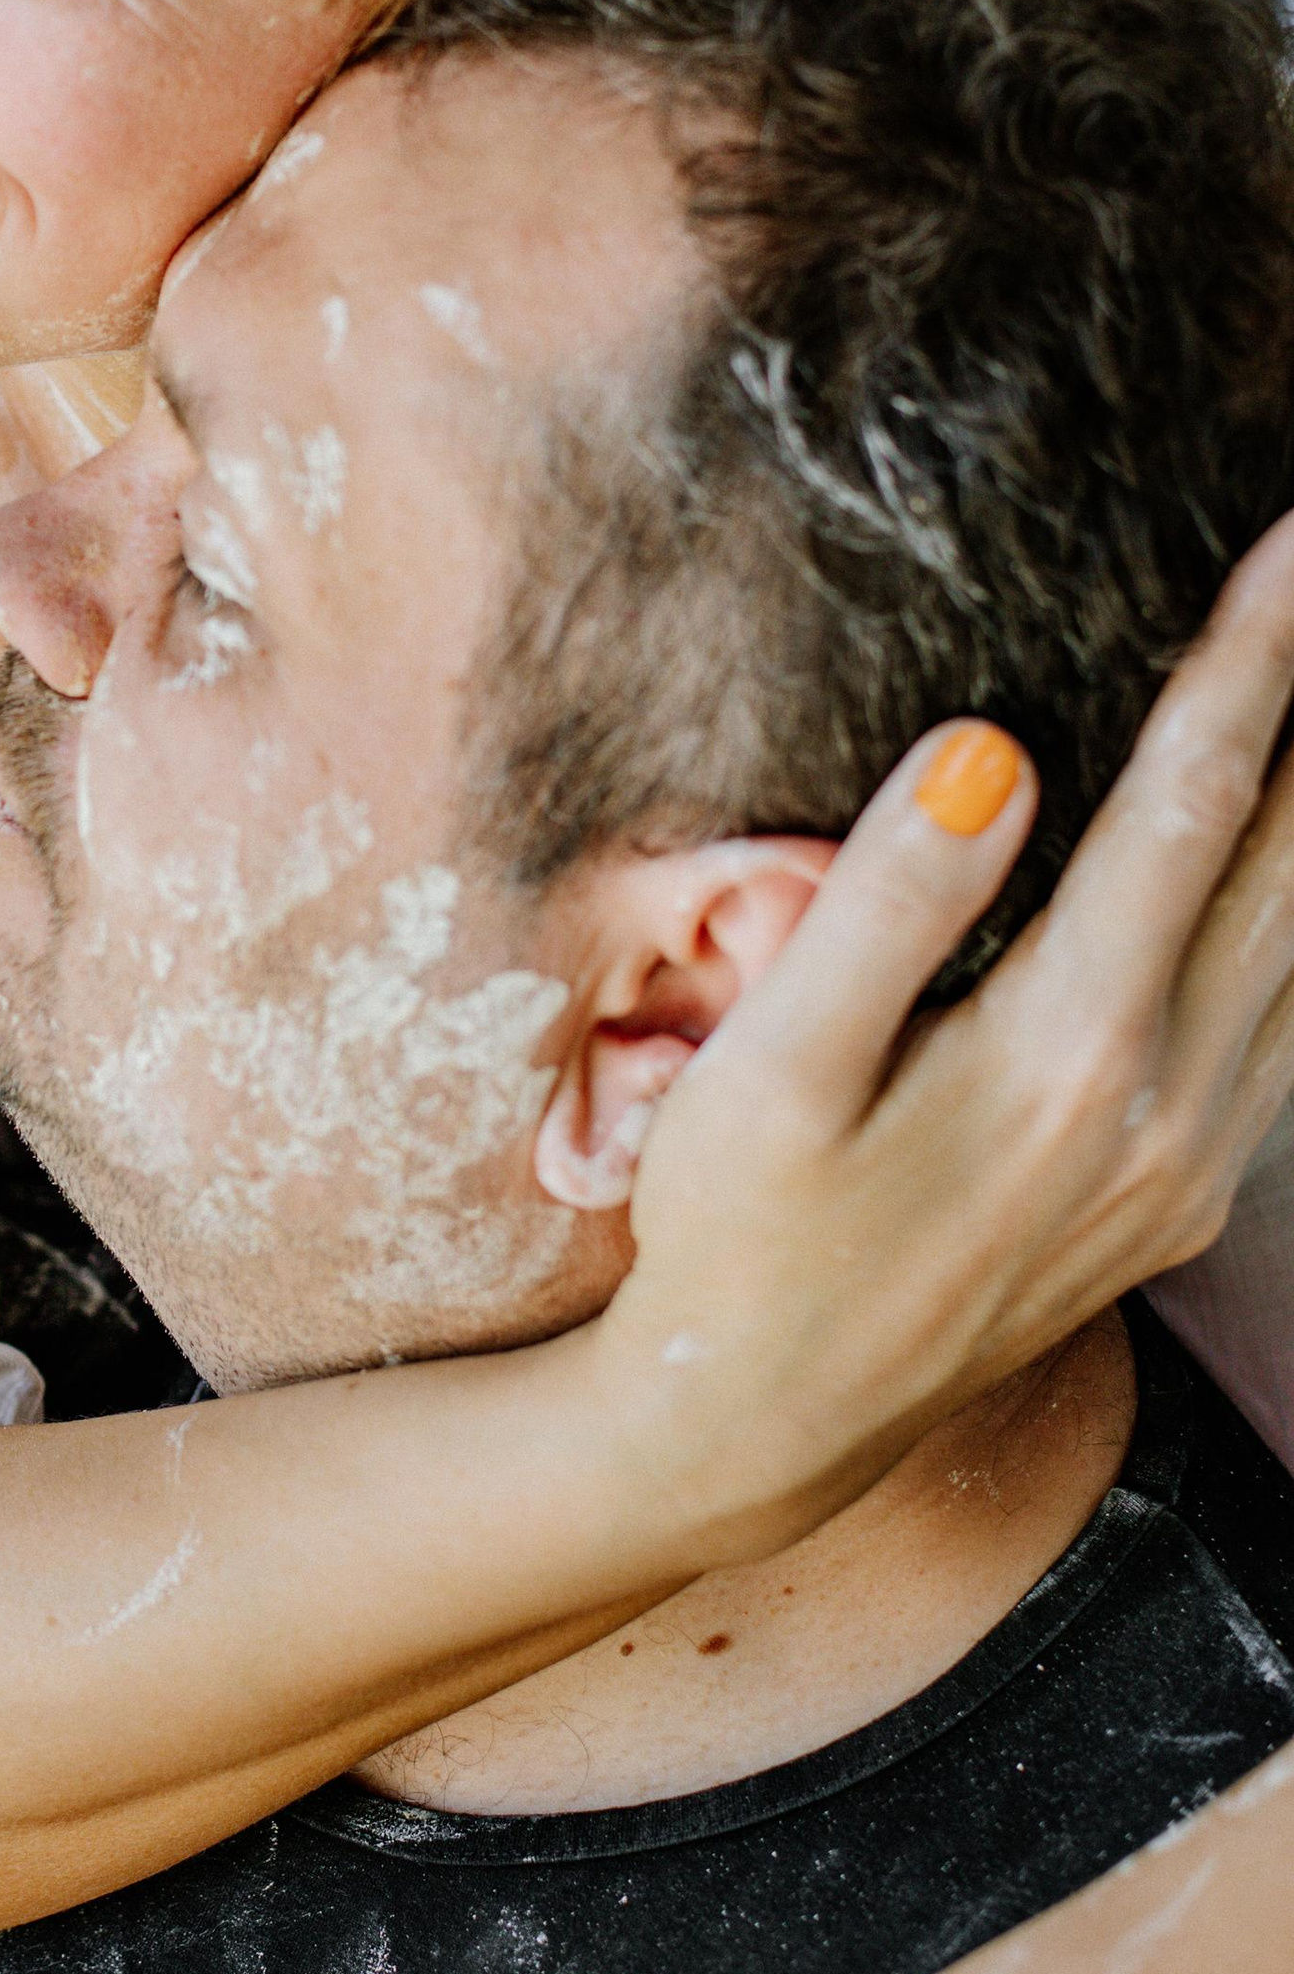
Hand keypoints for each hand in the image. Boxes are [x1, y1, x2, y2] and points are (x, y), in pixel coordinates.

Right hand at [598, 510, 1293, 1551]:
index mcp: (1067, 1055)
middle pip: (1286, 866)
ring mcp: (1184, 1164)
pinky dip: (1293, 921)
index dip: (1247, 665)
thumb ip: (885, 903)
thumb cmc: (736, 1237)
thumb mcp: (772, 1072)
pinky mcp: (1175, 1198)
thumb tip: (992, 751)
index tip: (1291, 545)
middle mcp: (1162, 1109)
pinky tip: (1275, 869)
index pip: (1189, 809)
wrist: (757, 1428)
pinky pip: (1283, 1029)